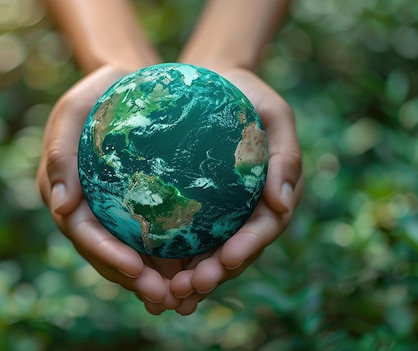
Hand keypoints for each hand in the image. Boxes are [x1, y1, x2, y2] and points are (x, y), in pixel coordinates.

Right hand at [37, 65, 183, 312]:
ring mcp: (110, 214)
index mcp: (63, 193)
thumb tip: (60, 206)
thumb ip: (59, 154)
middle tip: (164, 296)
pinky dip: (167, 261)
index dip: (105, 254)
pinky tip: (193, 274)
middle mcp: (85, 210)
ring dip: (152, 280)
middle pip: (105, 254)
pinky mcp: (136, 210)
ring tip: (181, 297)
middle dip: (132, 279)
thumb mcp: (72, 111)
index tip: (134, 268)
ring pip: (128, 256)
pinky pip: (151, 241)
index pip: (82, 232)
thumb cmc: (98, 92)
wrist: (129, 83)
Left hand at [168, 68, 303, 314]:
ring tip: (167, 296)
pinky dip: (168, 262)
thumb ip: (286, 155)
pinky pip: (181, 240)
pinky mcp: (191, 212)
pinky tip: (146, 276)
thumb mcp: (275, 113)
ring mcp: (219, 216)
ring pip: (206, 256)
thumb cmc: (246, 94)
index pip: (262, 229)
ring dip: (190, 280)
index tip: (226, 260)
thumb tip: (283, 204)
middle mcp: (245, 213)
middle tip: (190, 289)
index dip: (247, 249)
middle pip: (233, 253)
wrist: (210, 81)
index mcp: (271, 196)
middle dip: (214, 275)